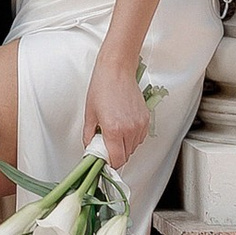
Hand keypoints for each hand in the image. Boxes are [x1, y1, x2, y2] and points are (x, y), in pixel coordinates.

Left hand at [84, 48, 147, 172]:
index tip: (104, 162)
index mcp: (114, 130)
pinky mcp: (146, 119)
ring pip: (133, 147)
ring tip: (114, 131)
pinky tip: (124, 125)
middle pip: (125, 156)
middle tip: (106, 144)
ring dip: (124, 145)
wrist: (117, 70)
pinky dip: (132, 137)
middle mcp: (129, 129)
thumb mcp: (90, 113)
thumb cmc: (102, 87)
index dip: (109, 164)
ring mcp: (139, 125)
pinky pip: (140, 137)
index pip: (116, 160)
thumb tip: (89, 148)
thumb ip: (89, 136)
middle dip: (115, 154)